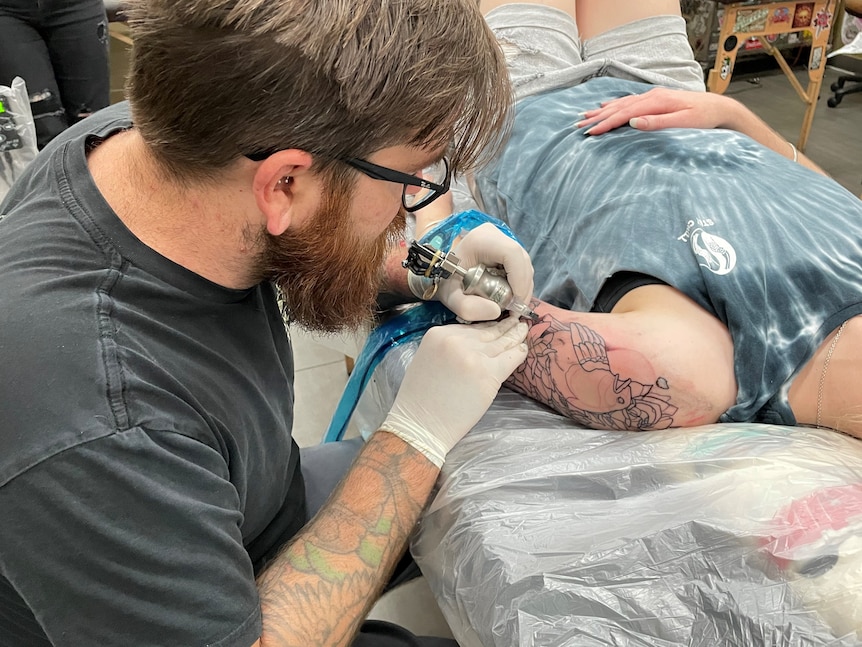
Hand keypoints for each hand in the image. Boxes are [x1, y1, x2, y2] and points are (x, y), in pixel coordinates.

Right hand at [378, 317, 528, 465]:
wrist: (421, 424)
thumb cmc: (420, 399)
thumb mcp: (428, 358)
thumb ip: (448, 346)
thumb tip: (474, 342)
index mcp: (438, 334)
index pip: (471, 327)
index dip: (487, 325)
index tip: (498, 323)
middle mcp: (457, 340)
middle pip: (488, 331)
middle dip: (505, 326)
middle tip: (517, 321)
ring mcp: (474, 356)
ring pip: (502, 342)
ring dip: (515, 335)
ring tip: (523, 329)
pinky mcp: (488, 373)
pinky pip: (510, 358)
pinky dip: (519, 353)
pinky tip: (523, 349)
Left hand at [436, 223, 533, 320]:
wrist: (441, 269)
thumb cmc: (445, 279)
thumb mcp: (449, 297)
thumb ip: (467, 308)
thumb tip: (497, 311)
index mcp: (480, 240)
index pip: (511, 253)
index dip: (519, 278)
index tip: (514, 301)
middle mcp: (494, 235)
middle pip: (521, 259)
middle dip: (523, 287)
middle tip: (516, 309)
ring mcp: (501, 239)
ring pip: (524, 263)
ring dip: (523, 286)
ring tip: (513, 305)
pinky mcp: (505, 247)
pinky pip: (520, 265)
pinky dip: (519, 283)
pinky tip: (511, 296)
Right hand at [576, 88, 739, 135]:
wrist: (720, 108)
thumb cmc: (704, 117)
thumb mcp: (684, 122)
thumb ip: (658, 122)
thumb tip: (633, 122)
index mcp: (657, 102)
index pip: (624, 114)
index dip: (605, 123)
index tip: (590, 132)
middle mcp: (652, 96)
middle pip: (619, 107)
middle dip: (598, 117)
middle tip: (579, 125)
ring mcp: (653, 96)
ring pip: (622, 103)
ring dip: (603, 110)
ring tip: (586, 116)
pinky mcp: (656, 99)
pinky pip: (629, 101)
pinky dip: (615, 105)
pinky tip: (606, 106)